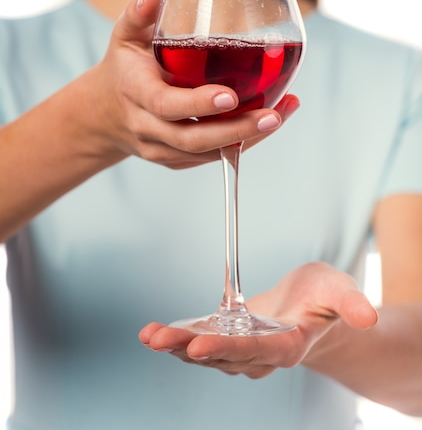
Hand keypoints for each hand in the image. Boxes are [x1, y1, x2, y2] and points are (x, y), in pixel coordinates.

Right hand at [92, 0, 299, 168]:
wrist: (104, 114)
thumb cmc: (124, 70)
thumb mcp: (124, 39)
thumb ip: (136, 16)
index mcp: (136, 94)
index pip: (166, 105)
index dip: (197, 104)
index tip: (230, 95)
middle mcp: (147, 127)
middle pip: (192, 139)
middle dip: (236, 130)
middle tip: (273, 116)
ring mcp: (160, 149)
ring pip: (205, 153)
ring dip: (246, 138)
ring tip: (280, 116)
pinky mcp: (174, 160)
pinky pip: (208, 158)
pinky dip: (240, 145)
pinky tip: (268, 125)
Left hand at [139, 262, 377, 378]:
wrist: (307, 307)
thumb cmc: (323, 298)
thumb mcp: (339, 291)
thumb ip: (349, 304)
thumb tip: (368, 316)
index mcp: (286, 347)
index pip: (256, 352)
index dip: (228, 349)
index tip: (201, 344)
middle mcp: (259, 356)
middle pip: (222, 356)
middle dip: (190, 348)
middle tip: (160, 339)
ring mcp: (239, 350)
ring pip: (205, 353)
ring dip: (176, 345)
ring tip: (150, 335)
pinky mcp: (224, 337)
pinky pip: (198, 341)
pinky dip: (176, 337)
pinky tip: (152, 332)